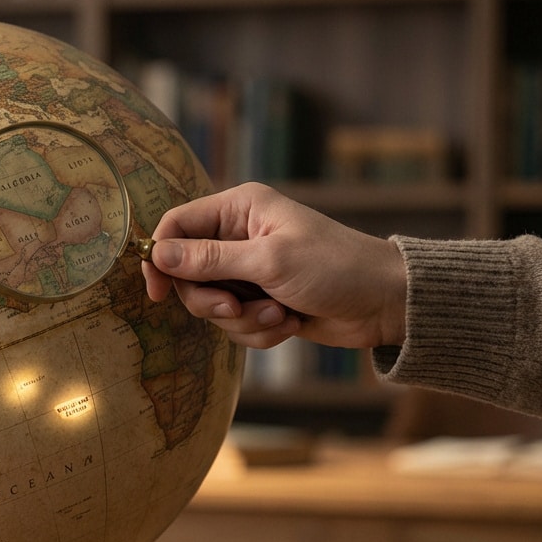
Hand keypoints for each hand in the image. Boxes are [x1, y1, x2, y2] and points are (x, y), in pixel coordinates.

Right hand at [141, 182, 407, 349]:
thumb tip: (157, 253)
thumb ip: (210, 259)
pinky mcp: (261, 302)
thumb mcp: (270, 261)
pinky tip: (288, 322)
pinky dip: (258, 331)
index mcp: (239, 210)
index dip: (161, 258)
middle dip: (211, 299)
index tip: (157, 292)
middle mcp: (239, 237)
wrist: (385, 303)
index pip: (177, 226)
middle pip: (188, 274)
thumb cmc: (335, 268)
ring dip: (242, 319)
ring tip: (278, 315)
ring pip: (211, 305)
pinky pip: (235, 325)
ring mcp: (249, 272)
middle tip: (235, 306)